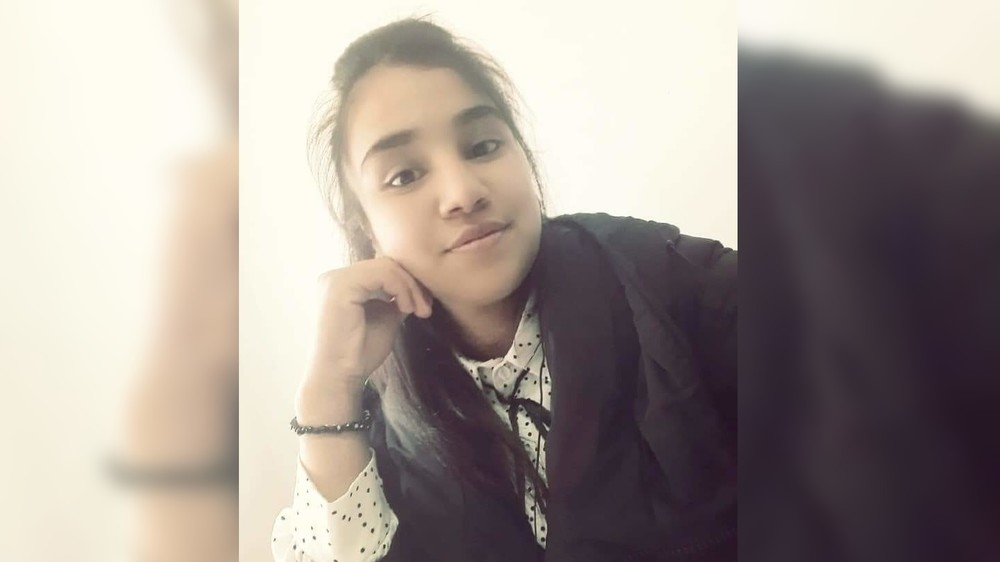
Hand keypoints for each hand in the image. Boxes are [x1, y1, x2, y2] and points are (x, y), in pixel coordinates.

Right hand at [303, 257, 433, 395]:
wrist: (339, 377)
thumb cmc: (360, 354)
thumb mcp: (386, 318)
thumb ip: (396, 299)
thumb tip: (418, 286)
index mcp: (343, 284)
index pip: (383, 269)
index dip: (408, 282)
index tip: (425, 306)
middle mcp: (335, 276)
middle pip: (386, 264)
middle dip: (412, 284)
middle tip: (426, 309)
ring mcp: (336, 279)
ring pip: (387, 266)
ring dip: (410, 287)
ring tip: (418, 311)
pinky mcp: (340, 285)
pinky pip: (382, 274)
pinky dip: (401, 288)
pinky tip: (405, 309)